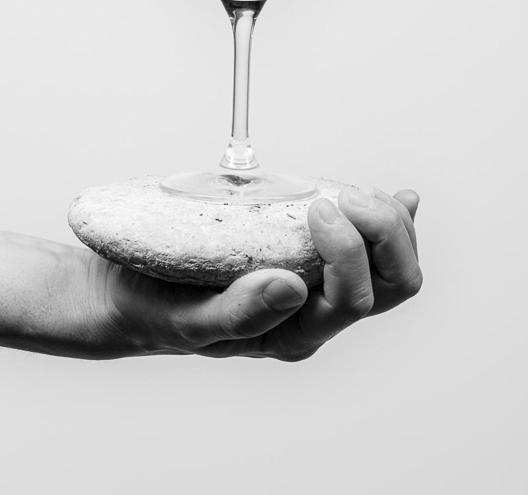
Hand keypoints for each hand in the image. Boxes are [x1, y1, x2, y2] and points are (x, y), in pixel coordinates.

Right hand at [88, 186, 420, 361]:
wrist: (128, 293)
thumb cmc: (155, 309)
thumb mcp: (187, 318)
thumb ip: (239, 312)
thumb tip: (294, 290)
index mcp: (292, 335)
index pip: (353, 299)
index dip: (351, 251)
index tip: (316, 207)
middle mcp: (315, 313)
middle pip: (391, 283)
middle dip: (383, 234)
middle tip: (345, 196)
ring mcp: (319, 282)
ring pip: (390, 262)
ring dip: (387, 222)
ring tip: (359, 192)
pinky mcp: (311, 254)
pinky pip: (372, 243)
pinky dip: (390, 217)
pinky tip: (400, 198)